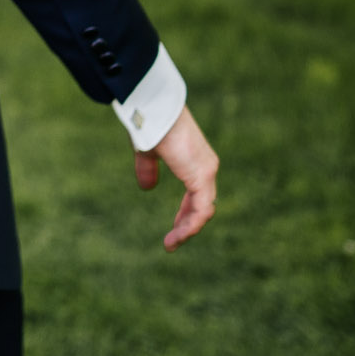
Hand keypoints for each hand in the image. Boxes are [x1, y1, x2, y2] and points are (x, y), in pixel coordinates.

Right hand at [135, 107, 218, 250]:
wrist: (154, 112)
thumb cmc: (150, 125)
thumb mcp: (148, 152)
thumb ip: (148, 169)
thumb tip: (146, 188)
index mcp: (196, 161)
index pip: (198, 194)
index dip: (186, 213)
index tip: (174, 228)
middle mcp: (207, 167)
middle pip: (203, 205)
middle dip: (187, 224)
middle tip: (172, 241)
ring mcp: (207, 172)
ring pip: (204, 211)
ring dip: (187, 230)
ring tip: (171, 243)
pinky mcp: (202, 177)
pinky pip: (202, 210)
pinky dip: (190, 225)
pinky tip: (176, 236)